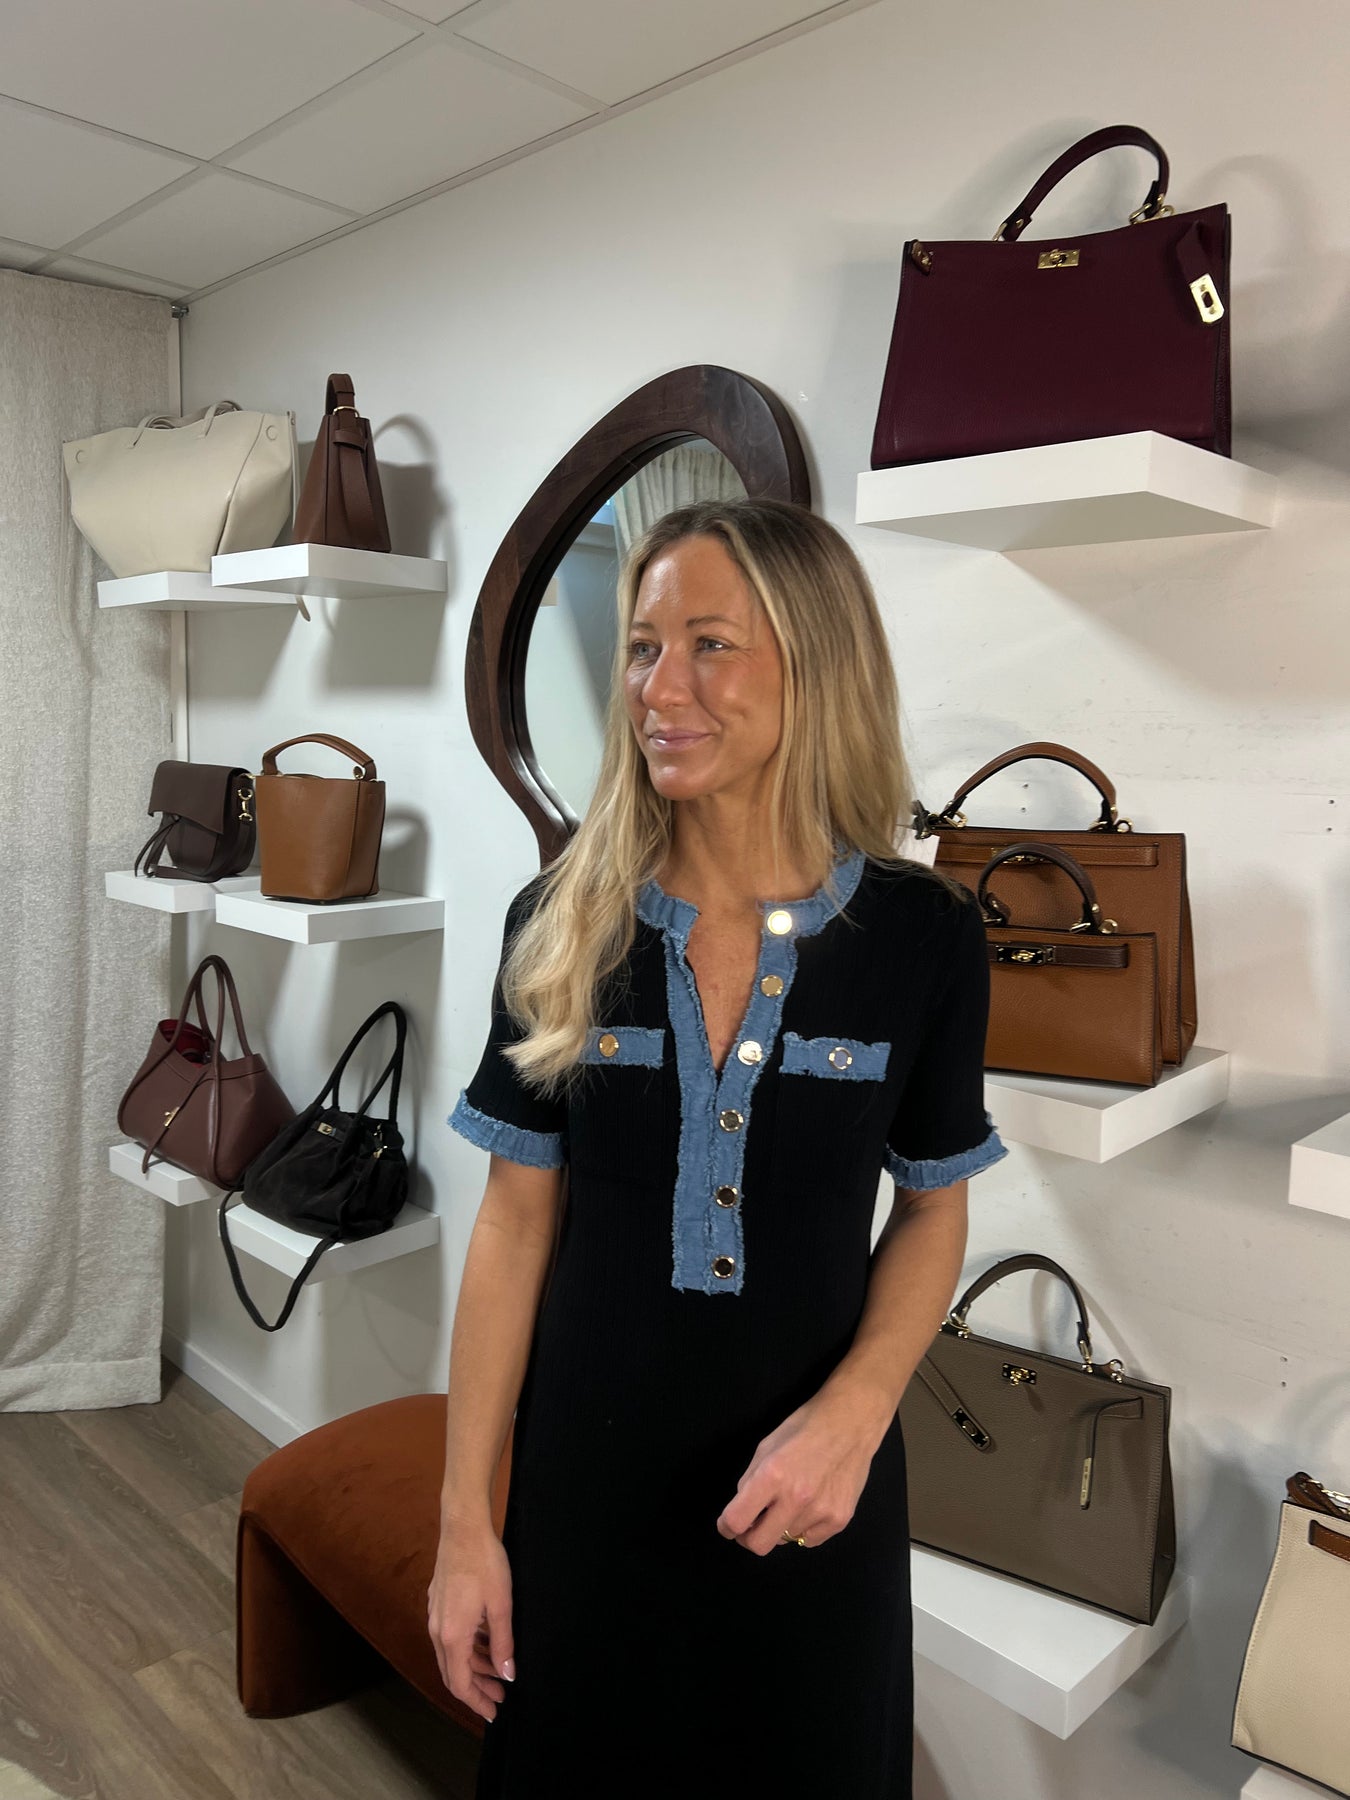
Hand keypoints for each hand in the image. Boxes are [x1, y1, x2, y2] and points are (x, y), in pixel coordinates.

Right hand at [426, 1521, 515, 1721]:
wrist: (463, 1528)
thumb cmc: (484, 1563)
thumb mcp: (501, 1606)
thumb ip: (503, 1644)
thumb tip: (508, 1674)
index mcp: (451, 1636)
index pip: (460, 1684)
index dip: (477, 1701)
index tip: (494, 1711)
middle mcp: (437, 1630)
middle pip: (453, 1673)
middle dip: (476, 1689)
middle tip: (499, 1696)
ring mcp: (435, 1616)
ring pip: (452, 1655)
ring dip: (473, 1668)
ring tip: (498, 1672)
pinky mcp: (439, 1603)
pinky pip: (450, 1637)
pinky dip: (468, 1648)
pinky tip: (486, 1644)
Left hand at [715, 1389, 880, 1554]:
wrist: (851, 1423)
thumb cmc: (804, 1428)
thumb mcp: (766, 1446)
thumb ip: (750, 1481)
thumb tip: (742, 1511)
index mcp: (772, 1475)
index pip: (737, 1520)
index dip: (726, 1527)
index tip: (727, 1526)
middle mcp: (796, 1498)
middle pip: (759, 1545)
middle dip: (749, 1538)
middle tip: (753, 1524)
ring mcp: (820, 1512)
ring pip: (785, 1540)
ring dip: (781, 1526)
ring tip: (793, 1499)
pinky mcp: (840, 1520)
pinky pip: (809, 1540)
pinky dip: (803, 1528)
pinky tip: (811, 1505)